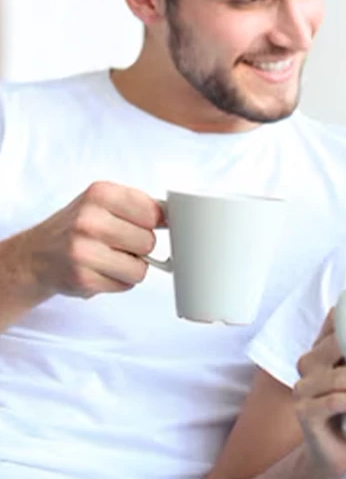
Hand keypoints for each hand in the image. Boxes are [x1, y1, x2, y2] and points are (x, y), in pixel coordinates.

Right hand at [13, 181, 163, 301]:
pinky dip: (119, 281)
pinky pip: (126, 284)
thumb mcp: (103, 203)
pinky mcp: (83, 278)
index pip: (153, 212)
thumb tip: (177, 218)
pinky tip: (99, 270)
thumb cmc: (78, 227)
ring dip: (132, 266)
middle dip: (140, 246)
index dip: (154, 222)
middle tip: (118, 243)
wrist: (35, 256)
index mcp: (100, 193)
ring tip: (110, 258)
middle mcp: (89, 220)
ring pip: (141, 267)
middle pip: (149, 241)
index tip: (144, 225)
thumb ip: (139, 206)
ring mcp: (84, 250)